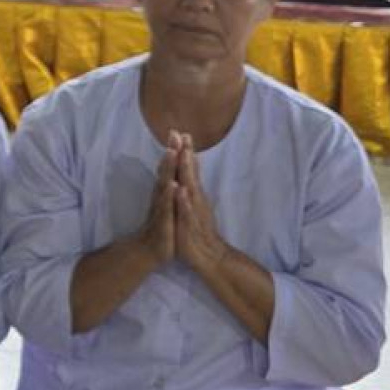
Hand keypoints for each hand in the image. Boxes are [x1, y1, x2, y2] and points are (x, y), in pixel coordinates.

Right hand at [133, 138, 179, 264]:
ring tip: (172, 153)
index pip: (170, 169)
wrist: (147, 252)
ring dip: (168, 169)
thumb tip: (169, 171)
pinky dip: (170, 196)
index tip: (178, 132)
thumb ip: (166, 188)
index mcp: (164, 193)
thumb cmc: (159, 228)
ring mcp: (161, 209)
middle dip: (171, 153)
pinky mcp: (163, 222)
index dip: (174, 151)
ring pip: (165, 185)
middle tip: (174, 135)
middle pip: (166, 172)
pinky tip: (173, 185)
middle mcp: (161, 197)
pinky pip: (167, 207)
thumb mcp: (165, 206)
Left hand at [170, 142, 230, 275]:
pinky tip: (181, 191)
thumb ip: (193, 188)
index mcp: (194, 195)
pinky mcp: (190, 227)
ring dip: (187, 172)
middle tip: (182, 135)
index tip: (181, 132)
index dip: (186, 152)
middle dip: (186, 155)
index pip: (189, 170)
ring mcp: (194, 212)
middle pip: (190, 174)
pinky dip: (184, 201)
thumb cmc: (198, 230)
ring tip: (184, 156)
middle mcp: (196, 200)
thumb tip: (190, 170)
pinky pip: (187, 213)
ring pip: (190, 189)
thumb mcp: (194, 207)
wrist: (208, 257)